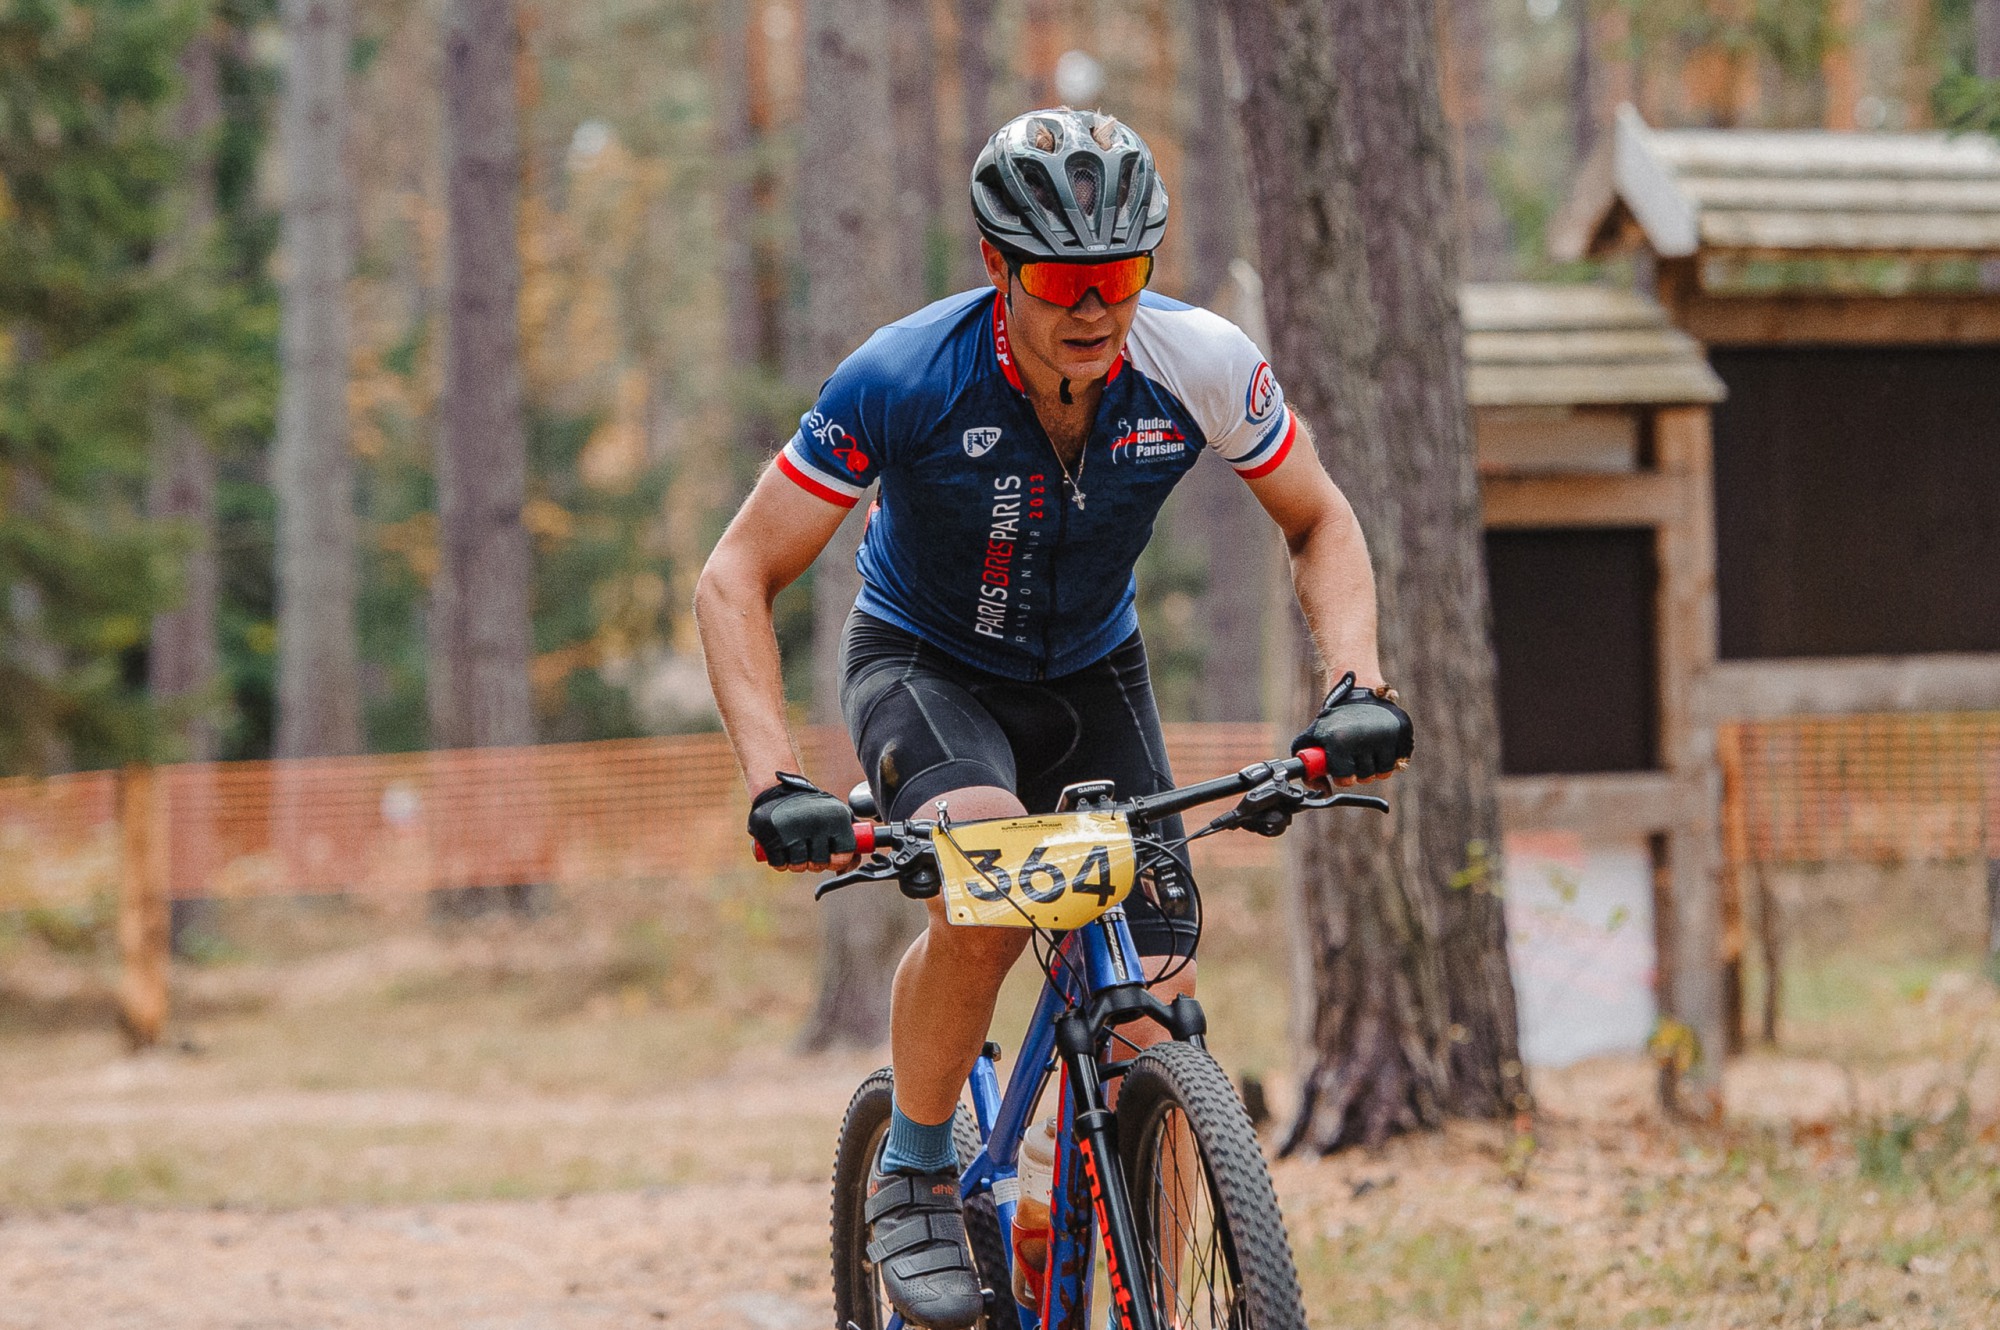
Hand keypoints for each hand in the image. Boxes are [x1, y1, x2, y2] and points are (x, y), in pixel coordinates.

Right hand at [748, 772, 859, 870]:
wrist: (778, 790)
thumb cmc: (811, 808)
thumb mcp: (837, 815)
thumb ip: (850, 839)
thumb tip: (848, 867)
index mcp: (837, 818)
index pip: (844, 856)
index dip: (837, 860)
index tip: (831, 854)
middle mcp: (816, 823)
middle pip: (820, 864)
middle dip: (814, 862)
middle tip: (809, 847)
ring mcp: (793, 831)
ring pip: (799, 866)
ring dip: (796, 862)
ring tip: (794, 844)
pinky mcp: (772, 837)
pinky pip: (780, 864)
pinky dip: (780, 861)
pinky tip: (781, 846)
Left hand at [1292, 672, 1412, 786]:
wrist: (1357, 692)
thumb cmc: (1333, 719)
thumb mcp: (1313, 736)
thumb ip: (1309, 766)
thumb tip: (1324, 791)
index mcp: (1340, 741)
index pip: (1345, 779)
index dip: (1342, 776)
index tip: (1342, 766)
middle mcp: (1365, 738)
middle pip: (1365, 778)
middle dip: (1359, 771)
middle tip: (1355, 756)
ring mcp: (1386, 735)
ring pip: (1384, 772)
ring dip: (1376, 766)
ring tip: (1367, 749)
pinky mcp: (1403, 731)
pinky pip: (1401, 761)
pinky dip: (1392, 758)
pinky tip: (1381, 745)